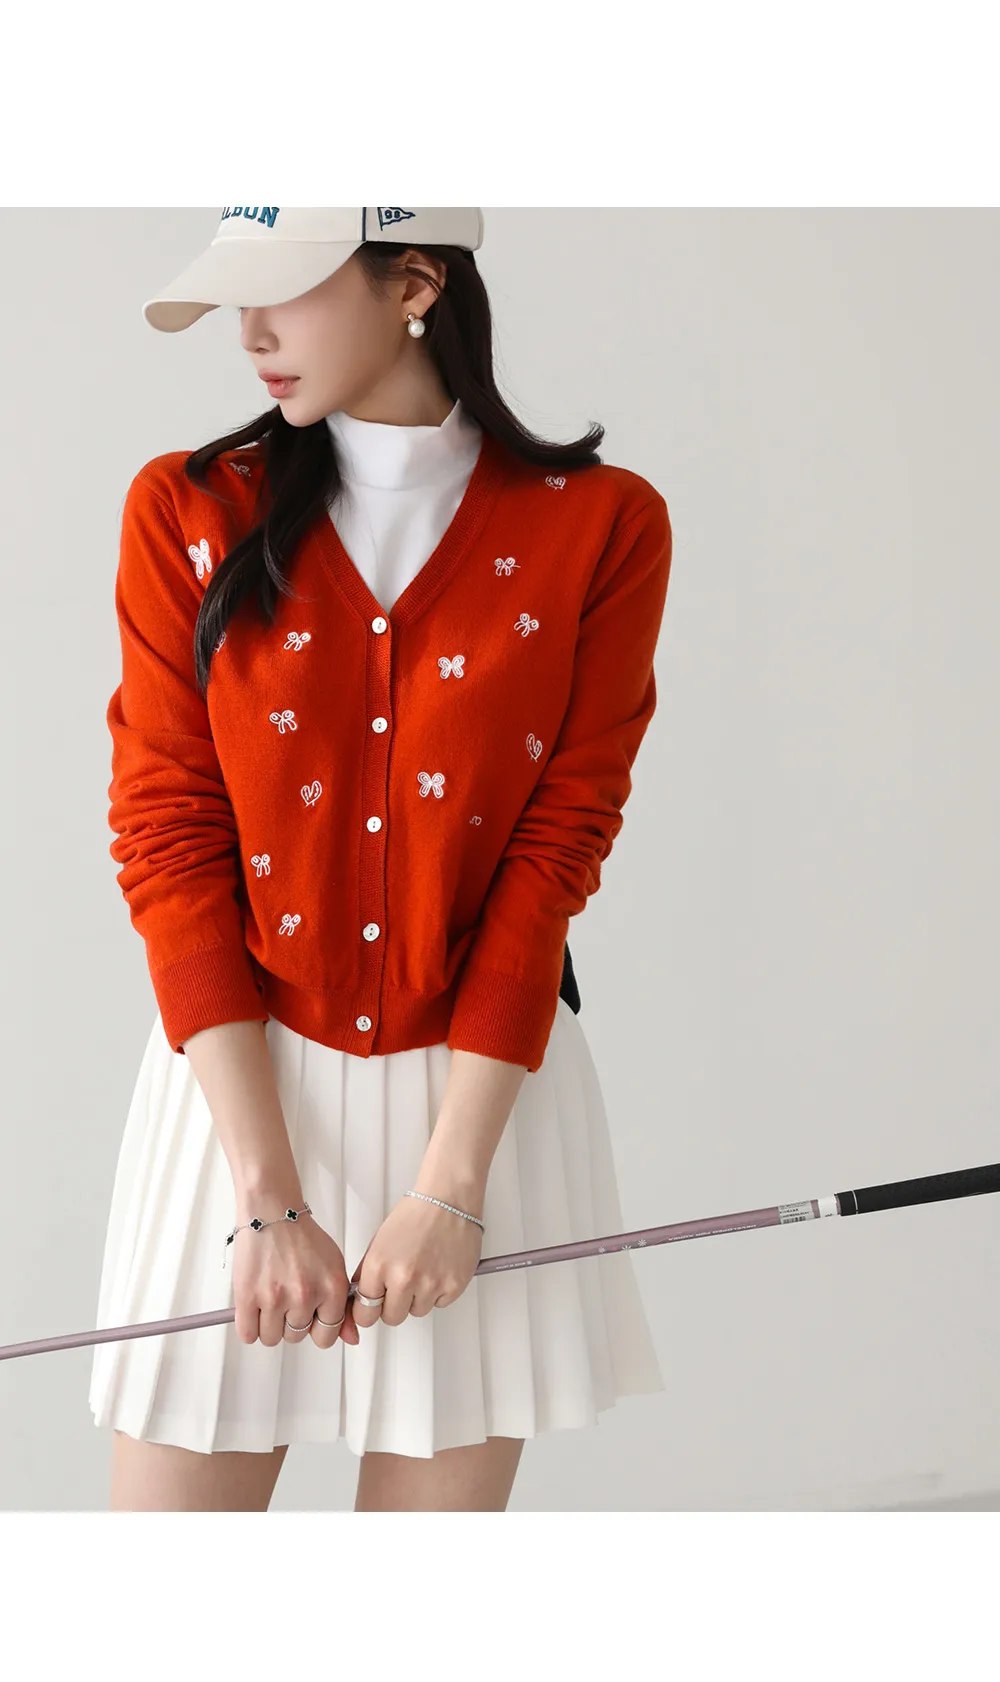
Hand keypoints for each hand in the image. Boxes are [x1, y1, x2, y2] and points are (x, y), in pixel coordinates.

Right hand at [232, 1192, 360, 1349]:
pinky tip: (255, 1309)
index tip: (309, 1317)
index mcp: (332, 1289)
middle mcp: (305, 1296)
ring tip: (271, 1300)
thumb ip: (344, 1306)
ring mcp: (275, 1297)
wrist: (272, 1212)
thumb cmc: (302, 1237)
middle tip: (287, 1298)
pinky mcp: (248, 1296)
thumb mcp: (334, 1267)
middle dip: (291, 1322)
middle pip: (296, 1338)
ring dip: (270, 1325)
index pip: (326, 1336)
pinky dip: (250, 1326)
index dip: (316, 1328)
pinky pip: (248, 1334)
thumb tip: (352, 1339)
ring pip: (272, 1338)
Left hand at [343, 1190, 484, 1332]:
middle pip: (391, 1318)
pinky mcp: (453, 1286)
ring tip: (422, 1270)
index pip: (364, 1313)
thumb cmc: (416, 1215)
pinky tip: (438, 1269)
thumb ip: (367, 1273)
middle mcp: (404, 1278)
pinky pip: (440, 1303)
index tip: (370, 1310)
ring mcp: (430, 1284)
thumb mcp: (379, 1242)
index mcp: (380, 1266)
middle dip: (393, 1306)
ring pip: (417, 1312)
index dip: (367, 1312)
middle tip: (400, 1286)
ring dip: (418, 1298)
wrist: (448, 1200)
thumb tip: (359, 1297)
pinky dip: (439, 1292)